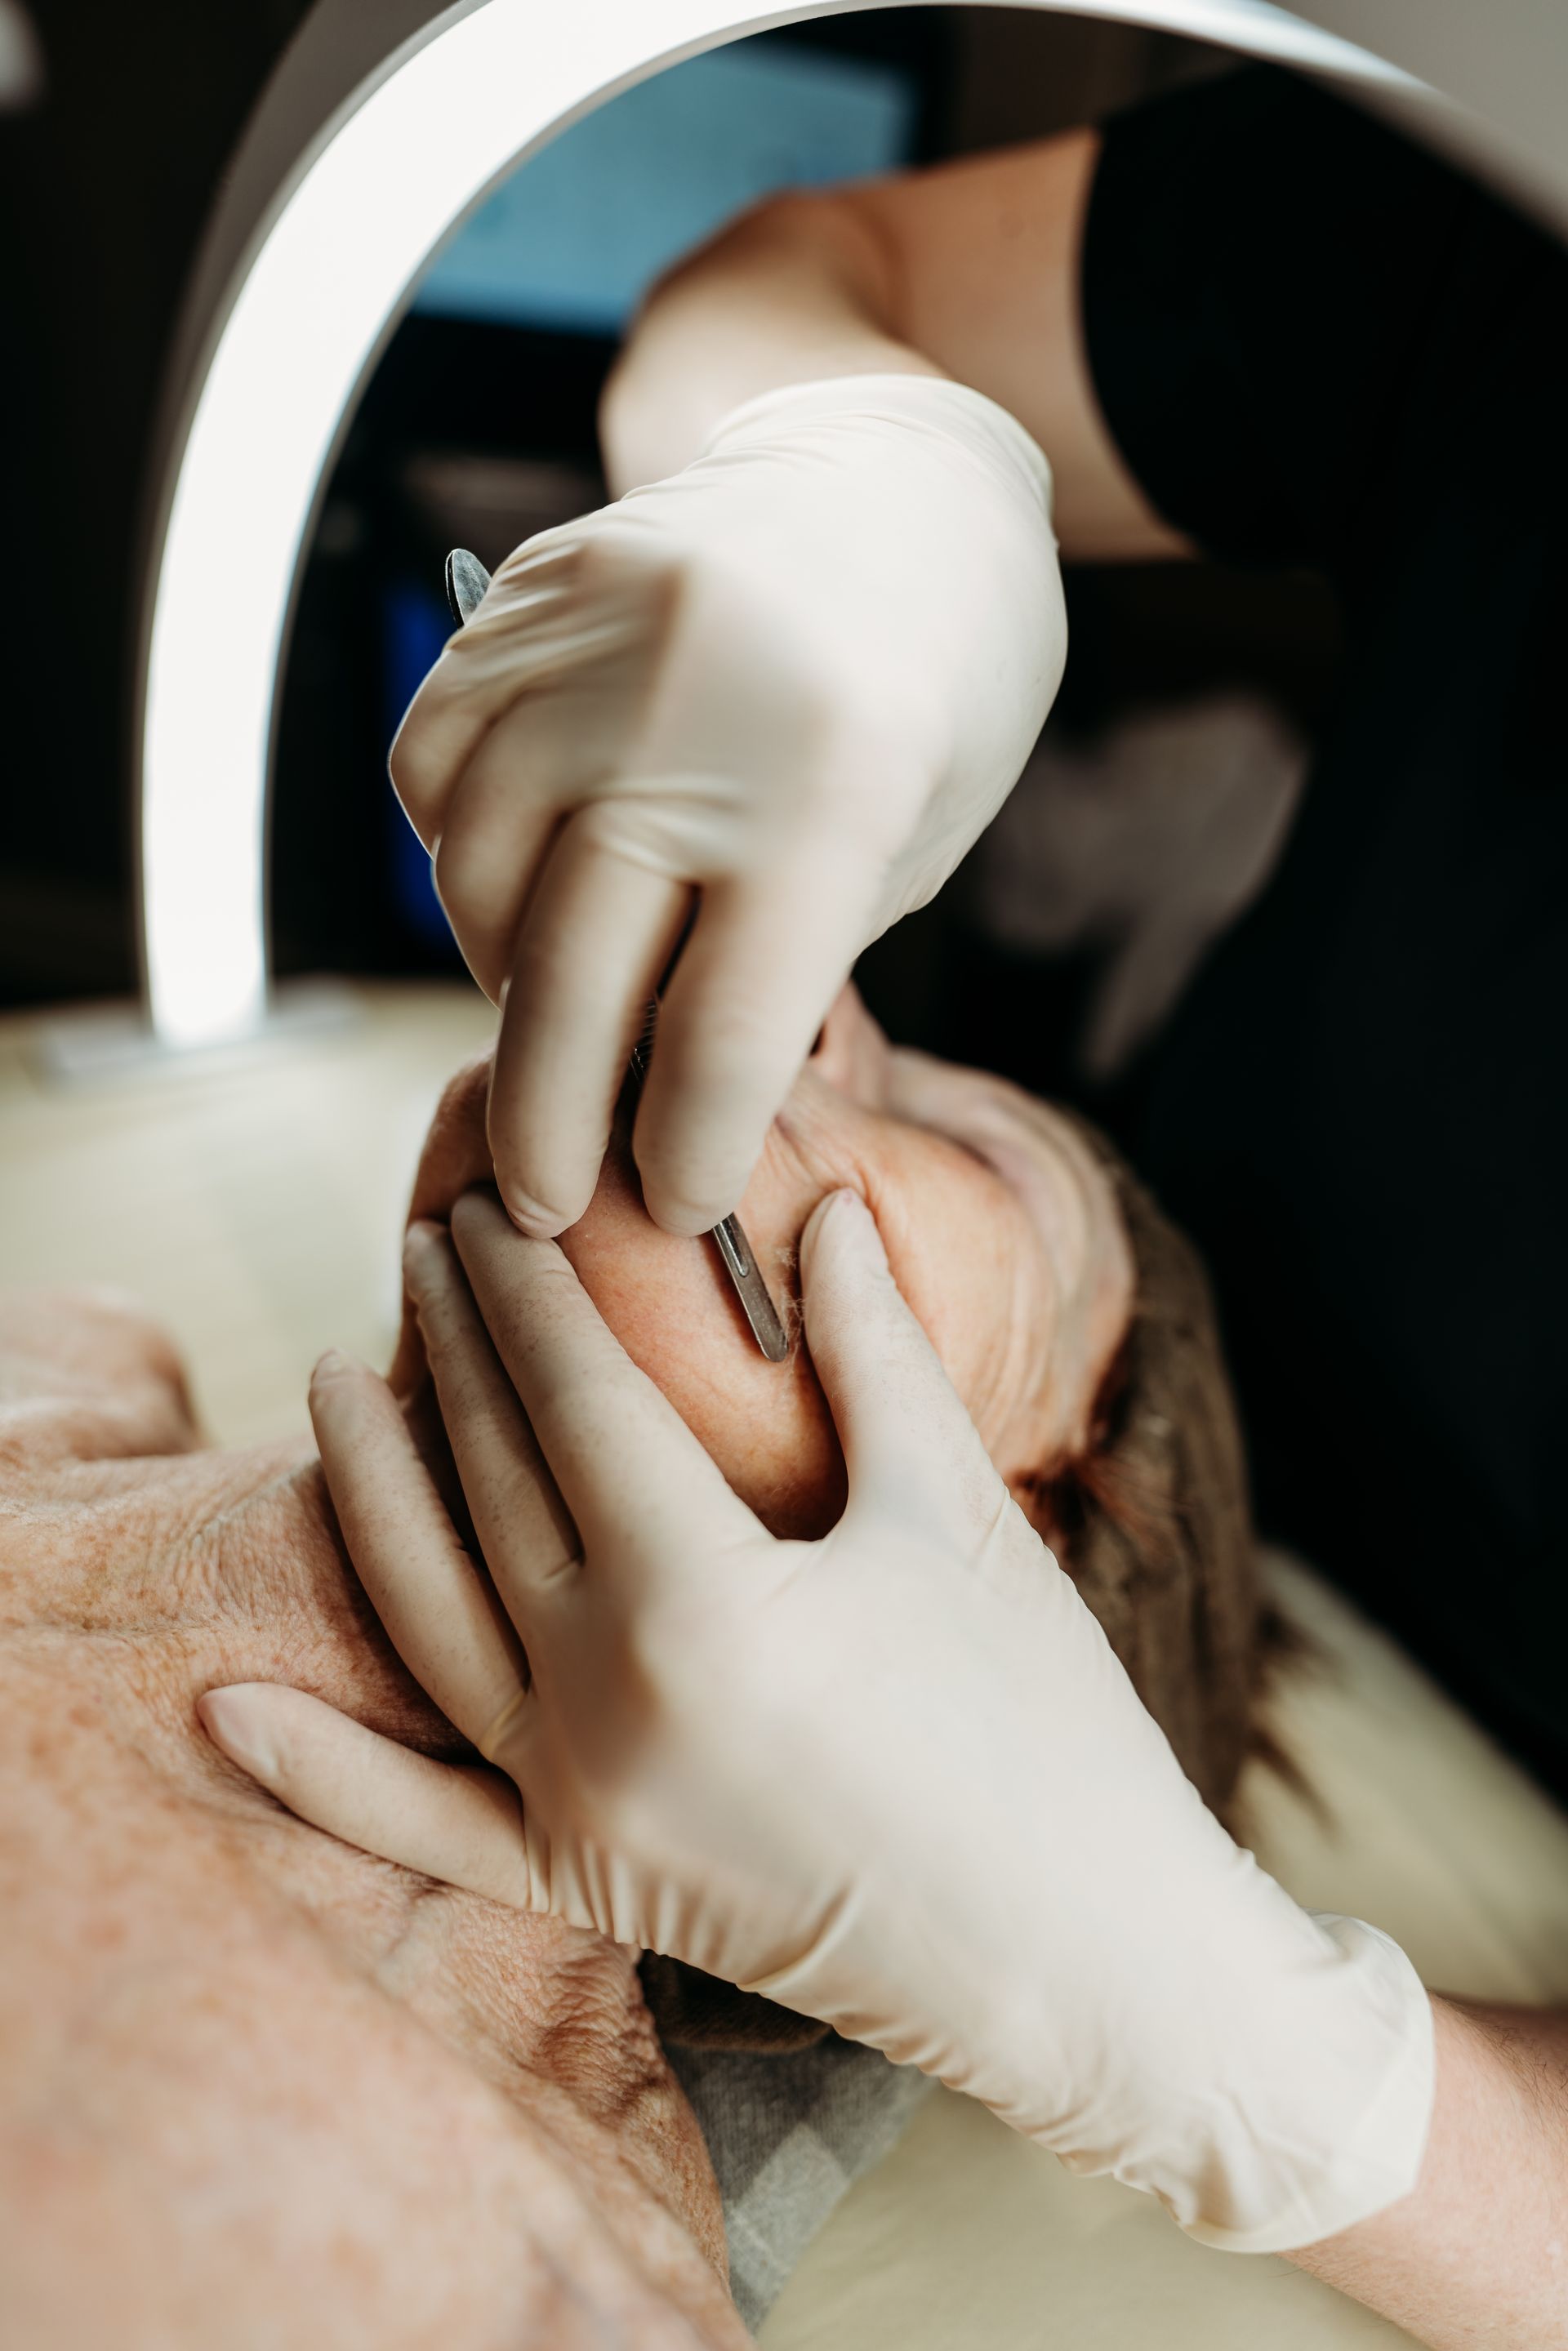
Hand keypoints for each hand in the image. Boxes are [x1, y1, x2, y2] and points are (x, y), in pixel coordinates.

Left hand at [202, 1188, 1431, 2253]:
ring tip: (332, 1375)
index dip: (527, 1292)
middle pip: (489, 1484)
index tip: (488, 1201)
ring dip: (369, 1489)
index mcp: (705, 1603)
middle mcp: (610, 1705)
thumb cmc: (1046, 1727)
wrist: (1089, 1962)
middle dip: (449, 1347)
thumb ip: (871, 1353)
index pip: (576, 1402)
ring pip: (425, 1616)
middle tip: (424, 1239)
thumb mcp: (958, 1519)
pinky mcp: (585, 1883)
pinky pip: (421, 1824)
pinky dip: (320, 1773)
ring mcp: (581, 1806)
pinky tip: (228, 1708)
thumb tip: (823, 1209)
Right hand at [390, 375, 1064, 1236]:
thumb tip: (651, 1101)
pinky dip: (458, 857)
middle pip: (572, 980)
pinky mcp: (523, 602)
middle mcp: (691, 715)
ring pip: (479, 882)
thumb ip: (780, 969)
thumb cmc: (934, 697)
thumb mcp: (904, 849)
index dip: (686, 1153)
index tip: (671, 1212)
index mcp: (830, 792)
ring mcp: (591, 647)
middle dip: (550, 1125)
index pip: (718, 1034)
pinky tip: (518, 888)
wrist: (900, 481)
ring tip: (553, 1021)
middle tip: (539, 1203)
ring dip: (503, 985)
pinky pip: (433, 773)